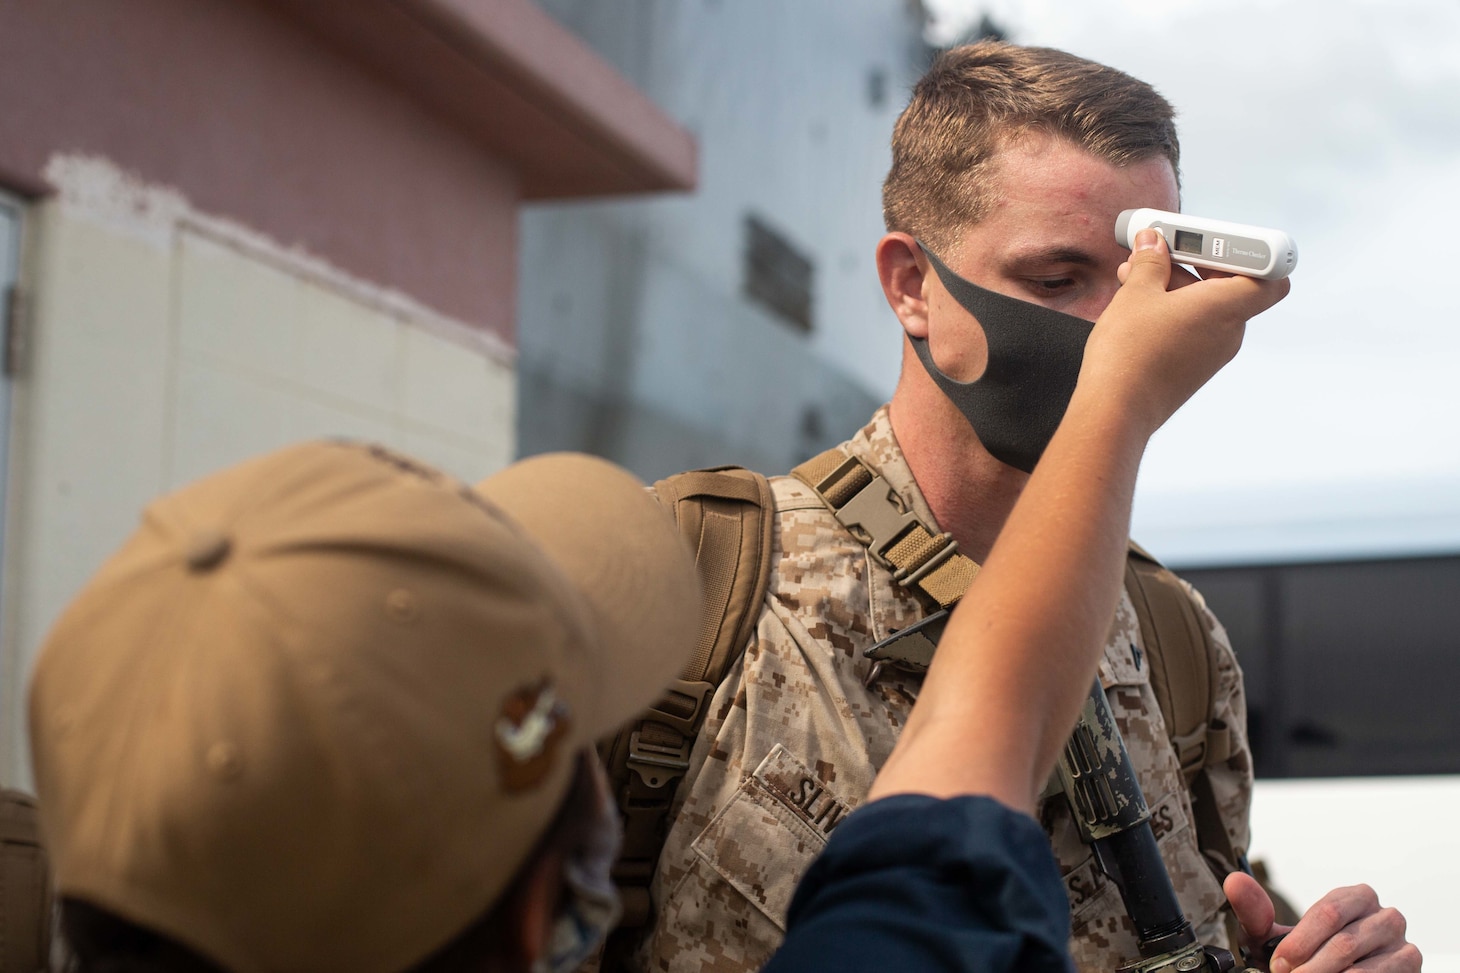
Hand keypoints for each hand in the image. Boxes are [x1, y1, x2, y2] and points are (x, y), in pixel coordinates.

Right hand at [1078, 228, 1290, 437]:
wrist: (1115, 411)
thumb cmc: (1129, 353)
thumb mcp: (1136, 293)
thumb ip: (1150, 262)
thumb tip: (1154, 243)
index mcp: (1226, 307)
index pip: (1270, 275)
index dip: (1251, 253)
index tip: (1216, 240)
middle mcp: (1228, 331)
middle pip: (1228, 284)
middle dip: (1195, 262)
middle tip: (1163, 248)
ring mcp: (1212, 353)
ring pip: (1205, 306)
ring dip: (1175, 285)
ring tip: (1134, 274)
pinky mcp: (1194, 367)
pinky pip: (1193, 328)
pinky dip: (1172, 310)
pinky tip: (1137, 304)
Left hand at [1224, 871, 1420, 972]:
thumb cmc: (1308, 956)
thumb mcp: (1278, 936)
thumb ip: (1255, 912)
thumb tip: (1234, 881)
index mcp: (1357, 897)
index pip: (1327, 913)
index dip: (1299, 943)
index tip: (1278, 963)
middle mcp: (1387, 917)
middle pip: (1344, 943)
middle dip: (1309, 967)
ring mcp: (1404, 947)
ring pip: (1361, 971)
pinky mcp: (1412, 971)